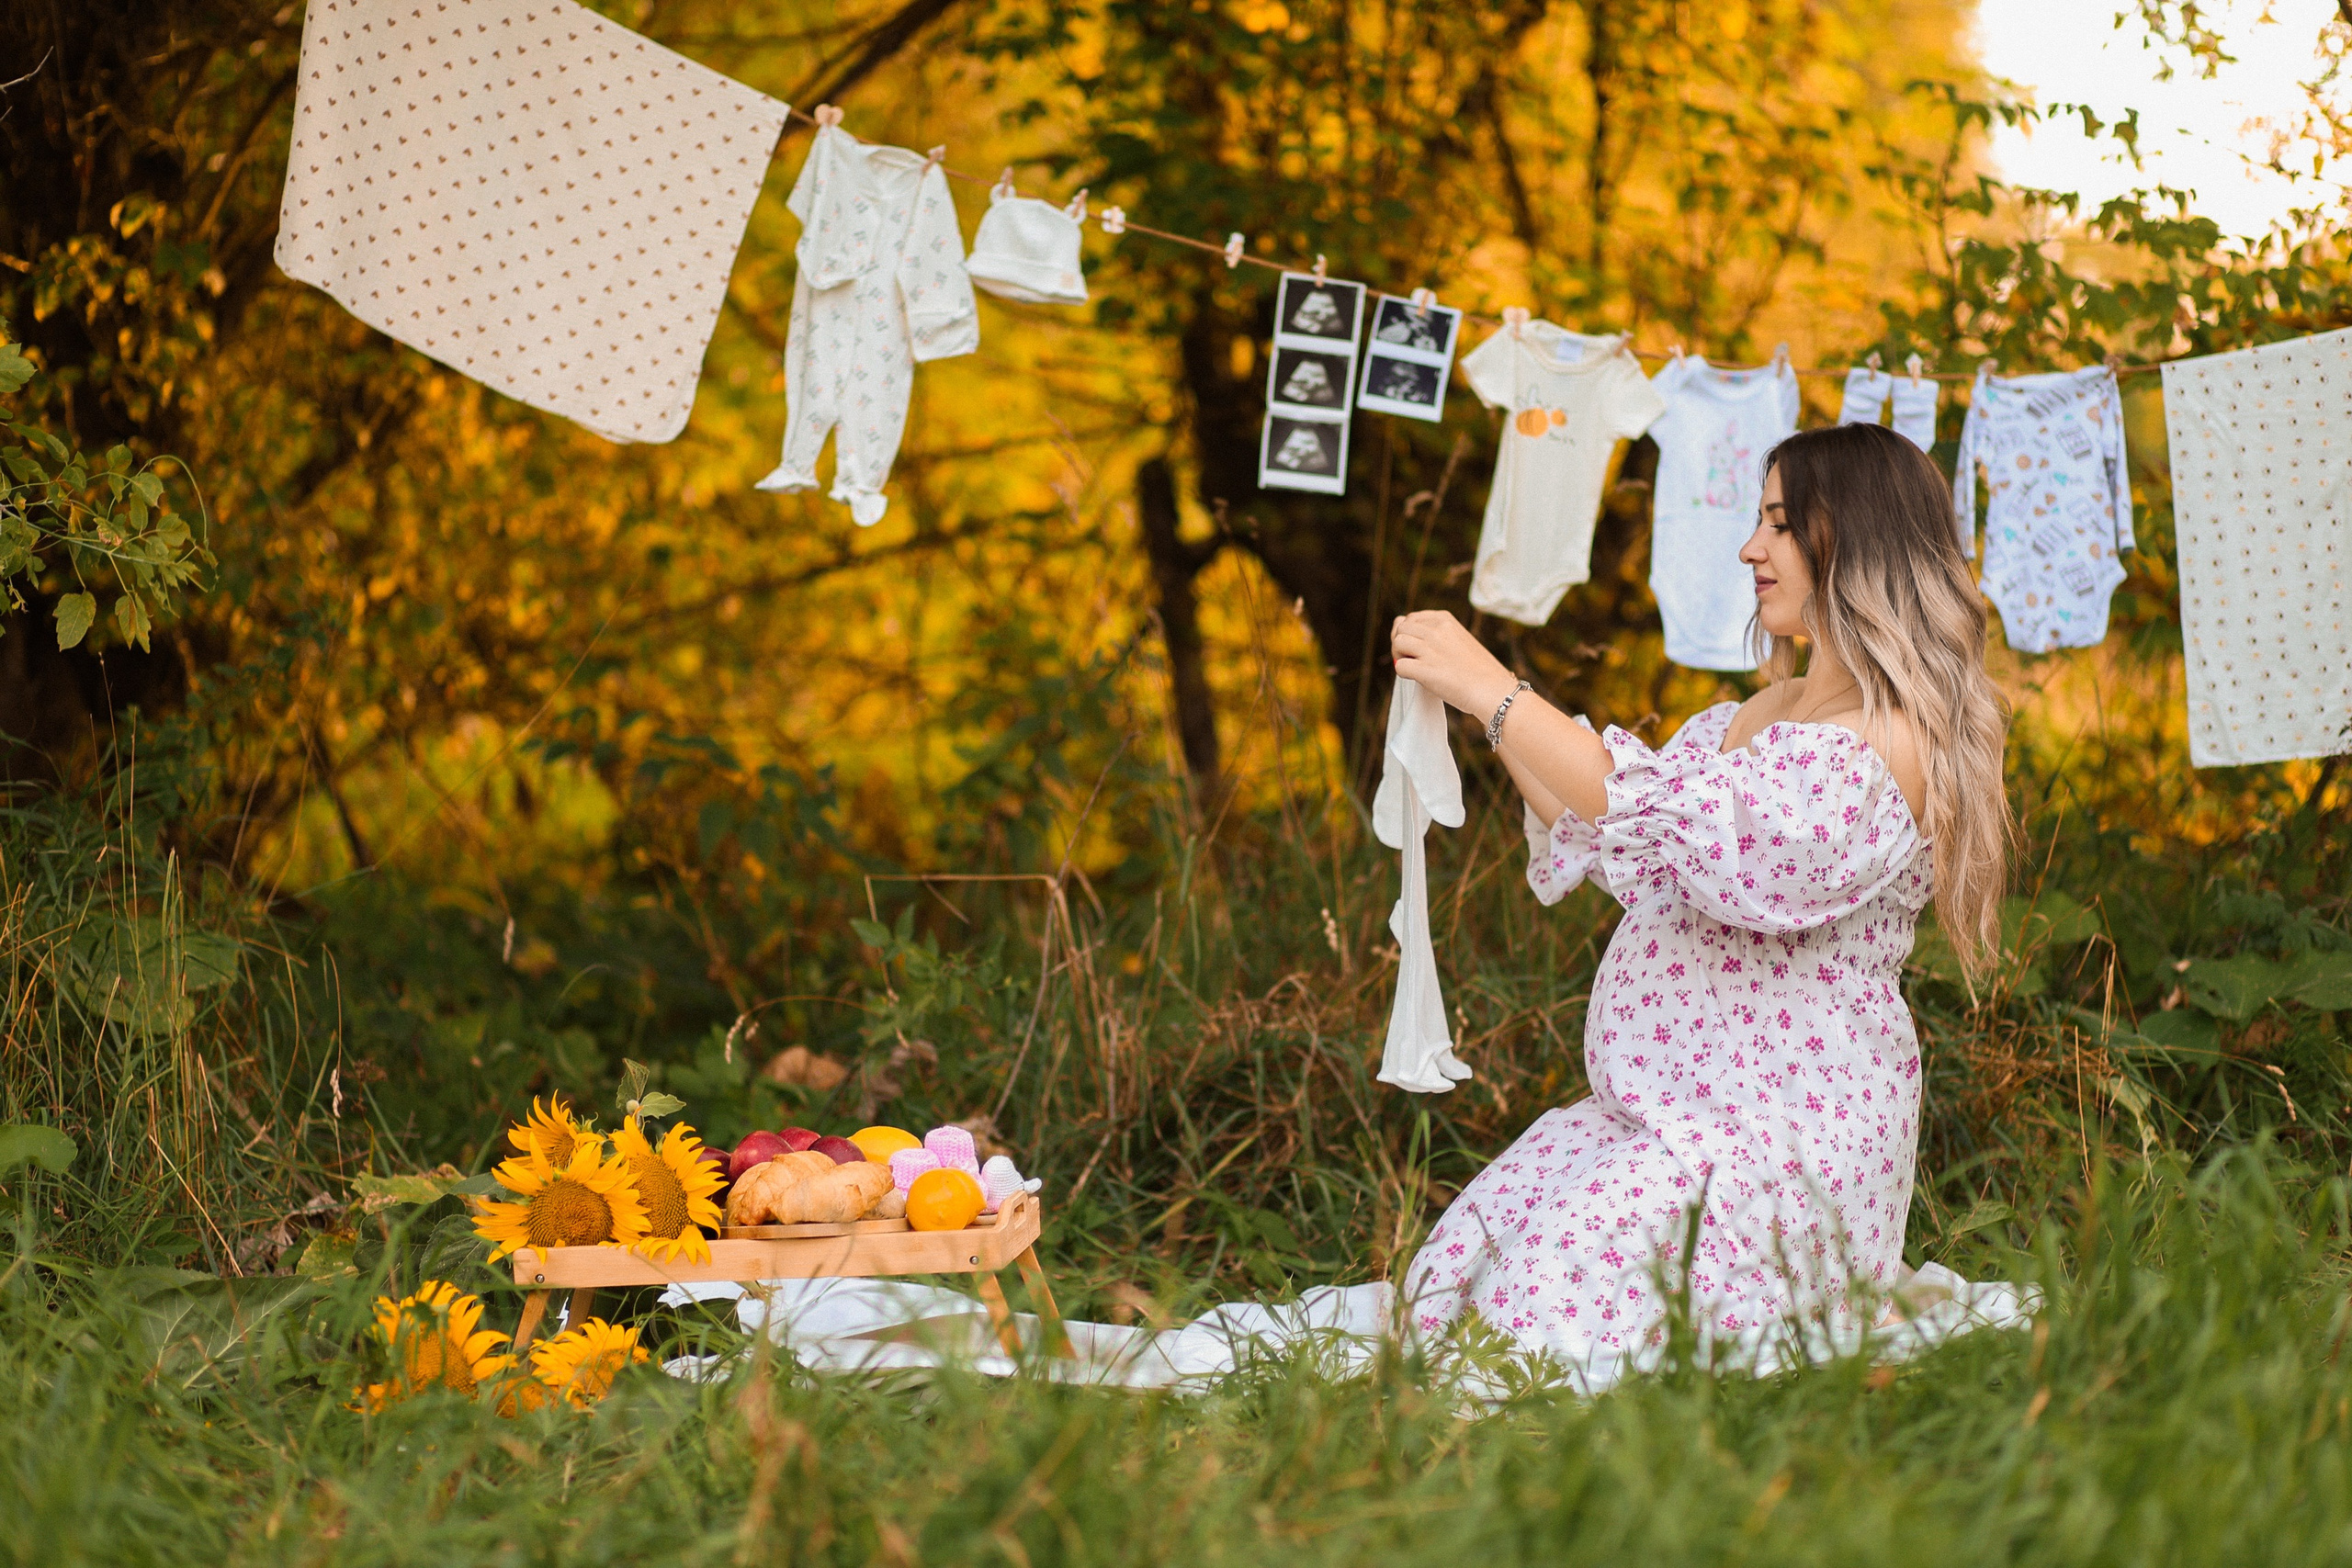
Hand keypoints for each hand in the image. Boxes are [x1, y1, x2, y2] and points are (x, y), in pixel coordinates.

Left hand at [1390, 610, 1518, 718]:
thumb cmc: (1477, 669)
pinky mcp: (1426, 670)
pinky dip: (1403, 674)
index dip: (1409, 634)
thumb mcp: (1458, 639)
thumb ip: (1433, 632)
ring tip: (1414, 668)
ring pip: (1397, 642)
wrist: (1494, 690)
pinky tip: (1417, 679)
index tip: (1418, 648)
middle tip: (1411, 659)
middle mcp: (1436, 630)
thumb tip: (1397, 624)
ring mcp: (1431, 649)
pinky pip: (1399, 667)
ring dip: (1399, 656)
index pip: (1411, 618)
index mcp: (1445, 620)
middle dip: (1400, 644)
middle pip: (1401, 628)